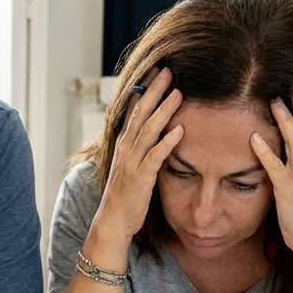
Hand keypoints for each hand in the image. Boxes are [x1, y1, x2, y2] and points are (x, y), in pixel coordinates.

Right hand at [90, 68, 184, 246]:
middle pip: (140, 113)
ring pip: (148, 130)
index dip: (143, 89)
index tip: (154, 70)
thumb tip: (158, 133)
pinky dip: (167, 142)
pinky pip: (155, 156)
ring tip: (178, 93)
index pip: (132, 110)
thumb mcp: (132, 167)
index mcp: (124, 144)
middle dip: (154, 91)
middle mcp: (126, 149)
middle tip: (167, 70)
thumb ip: (142, 148)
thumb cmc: (125, 196)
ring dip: (163, 110)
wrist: (112, 221)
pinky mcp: (140, 177)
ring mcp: (132, 162)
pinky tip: (179, 130)